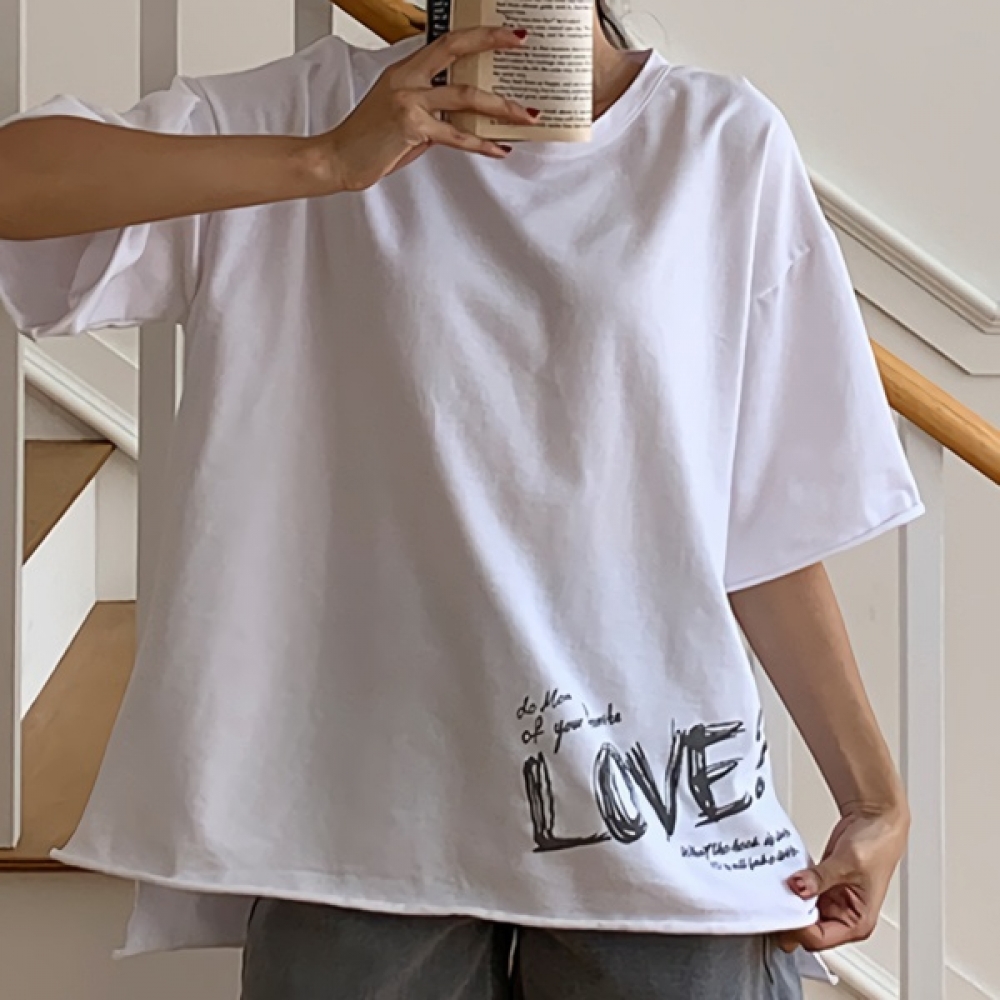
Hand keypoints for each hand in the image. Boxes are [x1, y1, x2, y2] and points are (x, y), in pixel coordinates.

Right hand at [316, 27, 537, 191]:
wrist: (337, 159)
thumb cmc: (368, 140)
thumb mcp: (401, 115)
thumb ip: (431, 112)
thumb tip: (462, 123)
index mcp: (404, 71)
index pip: (446, 42)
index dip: (477, 35)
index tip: (505, 33)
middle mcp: (407, 79)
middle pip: (457, 52)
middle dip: (492, 43)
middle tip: (520, 42)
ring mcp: (409, 102)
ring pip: (466, 96)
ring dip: (501, 105)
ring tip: (526, 114)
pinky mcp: (412, 128)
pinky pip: (456, 136)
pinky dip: (481, 144)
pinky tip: (499, 148)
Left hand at [777, 803, 909, 951]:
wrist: (875, 821)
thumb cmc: (876, 845)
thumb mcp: (848, 862)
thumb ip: (821, 878)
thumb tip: (798, 888)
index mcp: (857, 923)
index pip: (819, 939)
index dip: (797, 928)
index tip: (781, 910)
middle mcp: (843, 917)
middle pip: (806, 930)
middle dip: (789, 917)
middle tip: (772, 900)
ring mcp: (830, 901)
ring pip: (799, 913)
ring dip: (787, 902)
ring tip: (775, 889)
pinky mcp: (820, 886)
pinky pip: (799, 894)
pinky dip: (789, 889)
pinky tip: (781, 880)